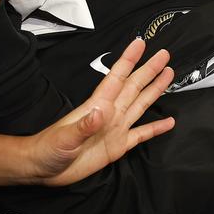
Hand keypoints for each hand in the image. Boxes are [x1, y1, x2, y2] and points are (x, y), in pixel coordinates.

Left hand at [0, 39, 175, 186]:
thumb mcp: (64, 137)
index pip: (116, 78)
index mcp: (97, 106)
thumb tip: (101, 111)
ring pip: (140, 104)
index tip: (140, 44)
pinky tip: (169, 122)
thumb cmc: (49, 148)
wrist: (43, 168)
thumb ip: (84, 125)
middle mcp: (110, 113)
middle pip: (134, 86)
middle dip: (149, 70)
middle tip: (164, 54)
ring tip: (169, 75)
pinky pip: (142, 134)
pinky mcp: (118, 146)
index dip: (128, 60)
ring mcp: (116, 128)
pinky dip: (156, 128)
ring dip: (155, 90)